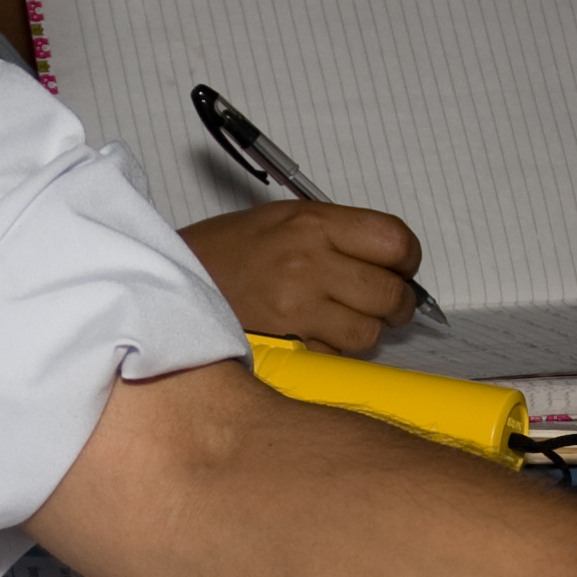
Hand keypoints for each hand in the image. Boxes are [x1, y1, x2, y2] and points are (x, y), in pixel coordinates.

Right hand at [182, 202, 426, 354]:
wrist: (169, 285)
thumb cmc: (226, 253)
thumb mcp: (281, 221)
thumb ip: (336, 235)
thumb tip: (390, 261)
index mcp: (312, 222)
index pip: (395, 241)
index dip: (407, 260)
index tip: (400, 268)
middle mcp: (310, 260)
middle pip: (392, 293)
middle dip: (396, 304)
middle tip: (382, 304)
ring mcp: (298, 304)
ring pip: (370, 333)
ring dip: (364, 332)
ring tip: (340, 321)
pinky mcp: (286, 342)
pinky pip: (335, 355)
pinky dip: (331, 351)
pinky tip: (310, 336)